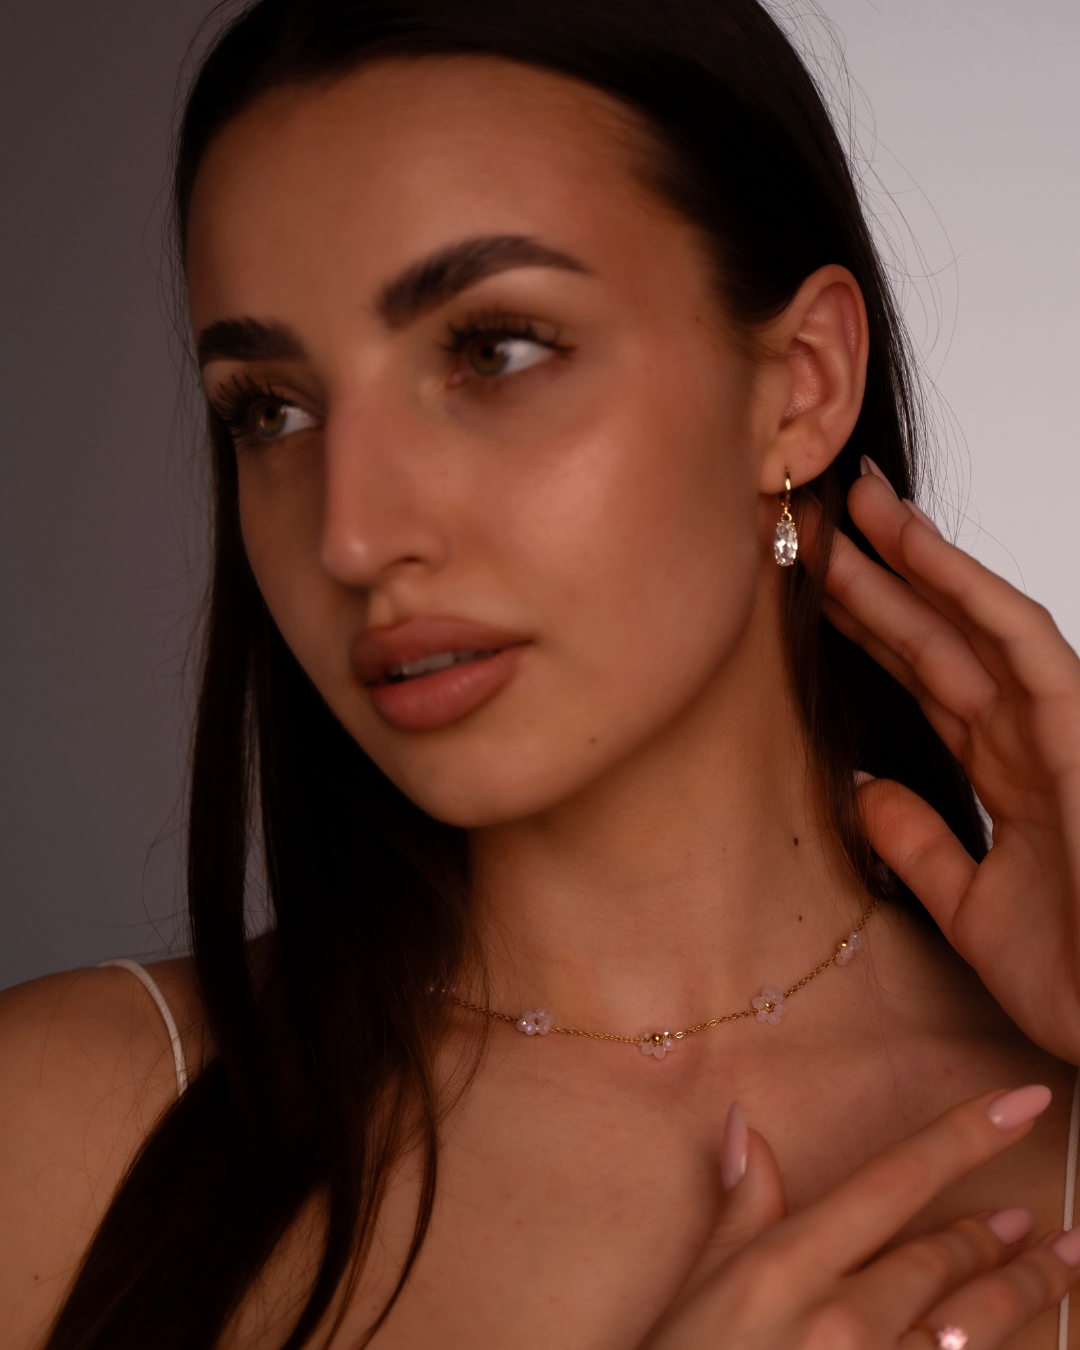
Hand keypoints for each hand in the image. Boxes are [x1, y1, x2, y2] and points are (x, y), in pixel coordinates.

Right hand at [640, 1086, 1077, 1349]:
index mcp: (788, 1266)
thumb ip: (741, 1208)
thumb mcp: (700, 1288)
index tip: (1022, 1103)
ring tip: (1059, 1262)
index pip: (895, 1180)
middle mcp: (843, 1319)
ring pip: (975, 1324)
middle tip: (1032, 1223)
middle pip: (943, 1259)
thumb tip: (746, 1124)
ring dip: (1025, 1289)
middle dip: (995, 1235)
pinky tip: (1015, 1339)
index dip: (965, 1135)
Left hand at [822, 465, 1079, 1062]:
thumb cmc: (1079, 978)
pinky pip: (1026, 647)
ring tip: (856, 504)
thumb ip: (918, 840)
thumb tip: (858, 781)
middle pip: (934, 639)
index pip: (922, 680)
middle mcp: (1027, 738)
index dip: (867, 628)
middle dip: (875, 578)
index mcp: (1004, 772)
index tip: (808, 585)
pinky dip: (975, 597)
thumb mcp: (966, 903)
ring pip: (974, 623)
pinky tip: (925, 553)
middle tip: (812, 520)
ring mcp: (1059, 730)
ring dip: (916, 561)